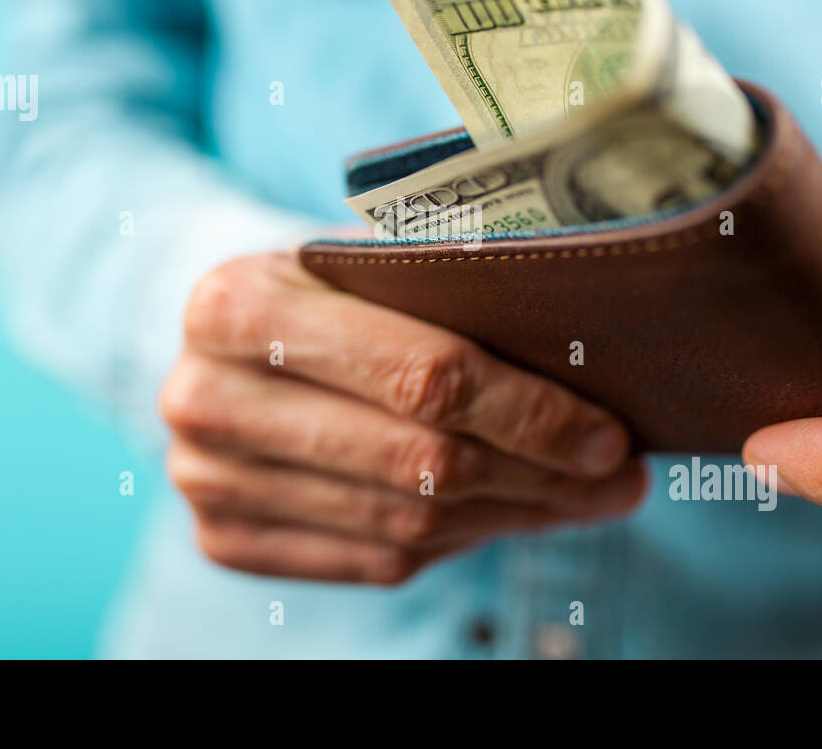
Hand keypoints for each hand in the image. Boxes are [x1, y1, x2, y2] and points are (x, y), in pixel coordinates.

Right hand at [159, 250, 644, 584]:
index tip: (609, 435)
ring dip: (513, 515)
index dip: (528, 413)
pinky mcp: (222, 537)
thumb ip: (455, 299)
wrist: (230, 337)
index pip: (419, 373)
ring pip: (404, 521)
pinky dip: (459, 545)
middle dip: (538, 473)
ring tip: (584, 499)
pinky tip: (510, 514)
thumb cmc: (327, 287)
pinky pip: (373, 561)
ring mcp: (205, 479)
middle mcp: (204, 397)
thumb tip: (590, 376)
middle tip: (618, 476)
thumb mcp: (369, 261)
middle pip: (417, 460)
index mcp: (238, 304)